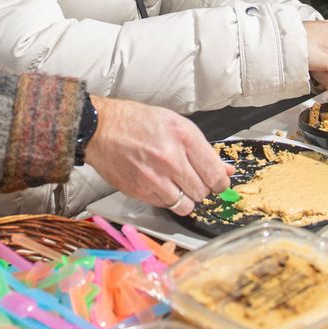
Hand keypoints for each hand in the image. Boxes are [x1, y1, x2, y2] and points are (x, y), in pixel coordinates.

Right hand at [82, 95, 232, 217]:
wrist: (100, 129)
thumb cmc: (138, 122)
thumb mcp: (176, 125)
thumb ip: (203, 150)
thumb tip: (226, 170)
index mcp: (184, 137)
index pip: (215, 174)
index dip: (220, 182)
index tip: (218, 182)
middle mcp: (170, 159)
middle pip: (202, 192)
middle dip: (201, 188)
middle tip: (192, 178)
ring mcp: (154, 178)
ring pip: (185, 205)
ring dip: (185, 197)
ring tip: (176, 184)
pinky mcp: (140, 191)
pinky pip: (165, 206)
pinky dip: (167, 199)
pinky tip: (159, 184)